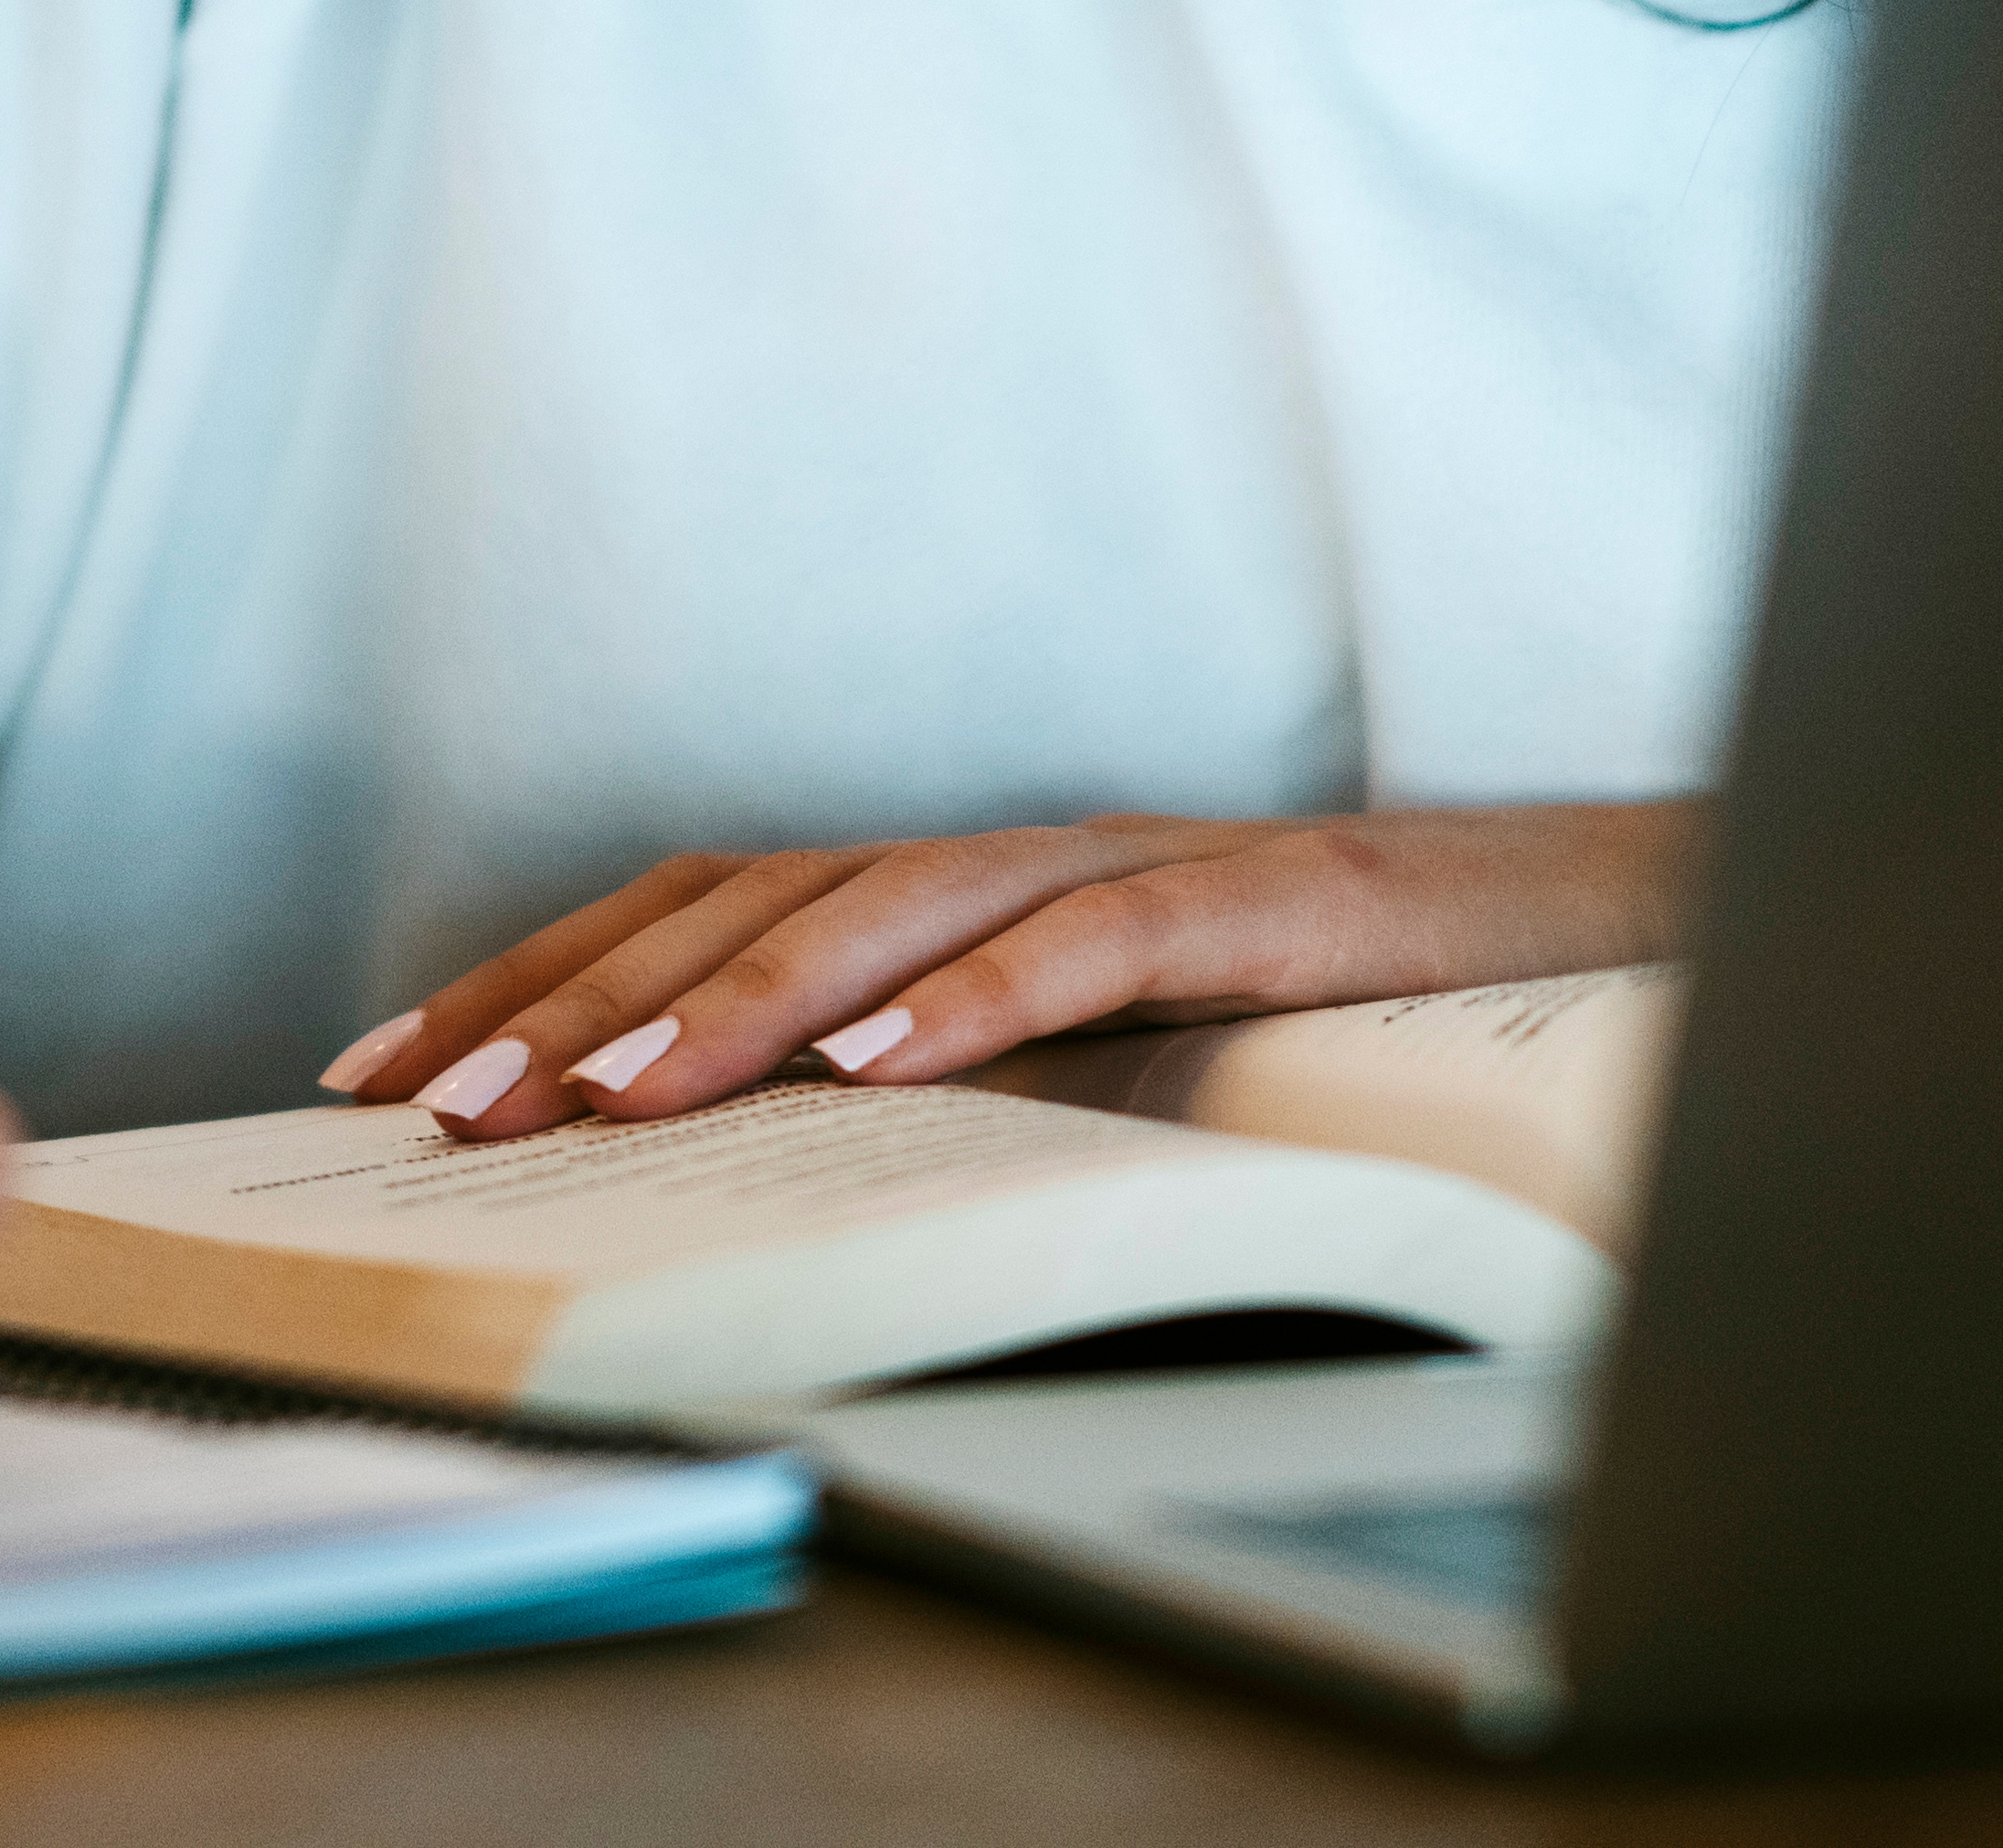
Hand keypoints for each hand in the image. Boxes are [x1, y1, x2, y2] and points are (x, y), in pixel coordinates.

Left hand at [336, 800, 1701, 1143]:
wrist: (1618, 927)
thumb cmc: (1342, 1006)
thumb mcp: (1109, 1053)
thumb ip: (947, 1068)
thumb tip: (741, 1151)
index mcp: (967, 887)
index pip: (701, 901)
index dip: (538, 966)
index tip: (384, 1062)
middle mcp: (1023, 851)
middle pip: (751, 893)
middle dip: (573, 996)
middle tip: (436, 1102)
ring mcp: (1143, 862)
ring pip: (894, 906)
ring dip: (730, 1000)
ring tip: (596, 1094)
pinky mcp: (1270, 904)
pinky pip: (1097, 940)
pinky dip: (973, 999)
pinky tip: (865, 1066)